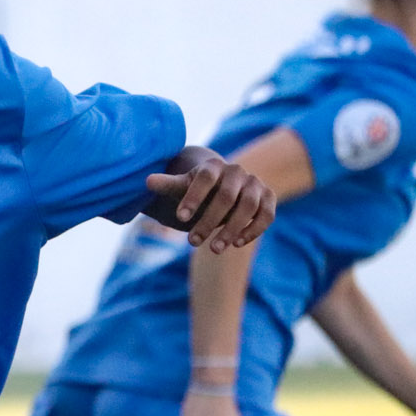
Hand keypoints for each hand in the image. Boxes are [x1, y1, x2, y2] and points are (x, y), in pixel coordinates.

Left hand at [146, 152, 275, 252]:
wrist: (224, 186)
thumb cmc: (198, 189)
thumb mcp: (181, 186)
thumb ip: (168, 184)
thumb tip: (147, 181)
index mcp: (213, 166)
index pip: (204, 178)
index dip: (193, 197)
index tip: (180, 218)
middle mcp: (237, 171)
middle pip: (226, 196)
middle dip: (209, 221)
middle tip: (192, 242)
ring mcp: (255, 184)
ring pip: (248, 206)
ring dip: (231, 229)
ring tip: (213, 249)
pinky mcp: (269, 198)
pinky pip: (267, 215)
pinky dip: (254, 230)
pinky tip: (236, 244)